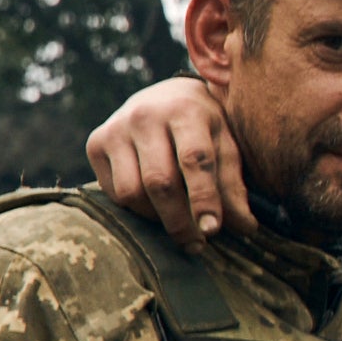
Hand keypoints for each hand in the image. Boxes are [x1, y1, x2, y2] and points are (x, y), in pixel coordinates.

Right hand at [86, 78, 253, 250]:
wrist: (166, 97)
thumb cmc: (205, 127)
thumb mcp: (228, 145)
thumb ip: (234, 184)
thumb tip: (246, 228)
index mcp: (186, 110)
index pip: (195, 160)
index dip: (204, 199)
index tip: (211, 230)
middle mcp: (146, 115)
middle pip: (159, 182)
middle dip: (180, 220)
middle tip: (197, 243)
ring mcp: (116, 128)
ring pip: (131, 192)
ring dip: (157, 218)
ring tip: (179, 223)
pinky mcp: (95, 143)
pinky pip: (113, 192)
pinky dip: (136, 208)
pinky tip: (155, 204)